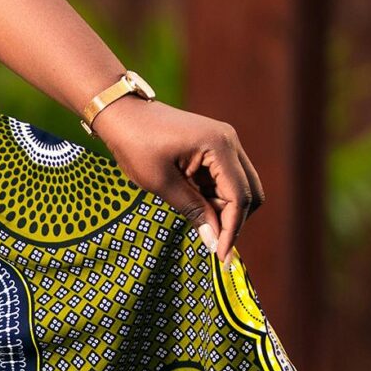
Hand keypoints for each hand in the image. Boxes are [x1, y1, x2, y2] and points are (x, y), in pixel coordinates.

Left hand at [94, 96, 263, 263]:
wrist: (121, 114)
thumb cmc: (136, 144)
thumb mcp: (161, 183)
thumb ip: (193, 211)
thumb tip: (214, 241)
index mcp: (219, 146)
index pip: (240, 196)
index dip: (233, 228)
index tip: (221, 256)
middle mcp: (229, 142)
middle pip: (249, 192)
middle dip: (233, 219)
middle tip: (209, 239)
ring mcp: (224, 143)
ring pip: (239, 187)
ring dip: (223, 209)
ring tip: (195, 218)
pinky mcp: (214, 148)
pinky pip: (225, 179)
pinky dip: (214, 197)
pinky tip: (194, 204)